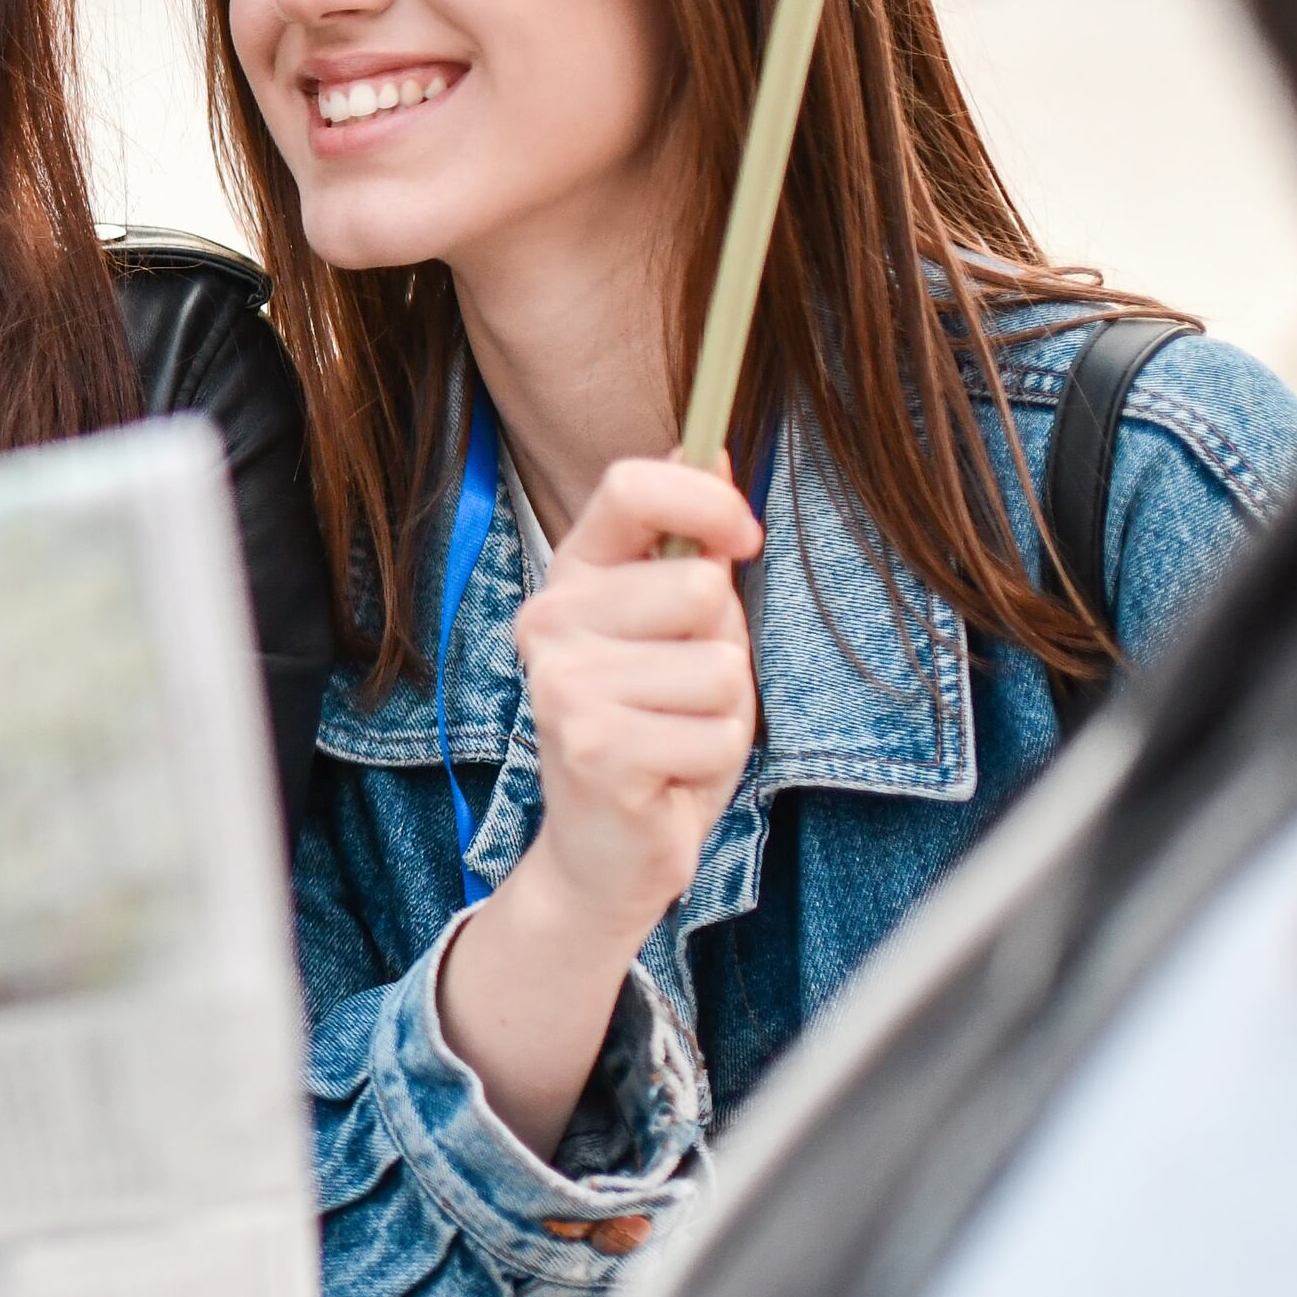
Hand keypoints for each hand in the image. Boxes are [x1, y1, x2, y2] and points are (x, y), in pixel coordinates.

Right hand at [440, 453, 763, 1148]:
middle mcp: (551, 621)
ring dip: (724, 713)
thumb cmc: (654, 728)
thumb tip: (713, 449)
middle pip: (701, 587)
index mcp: (573, 577)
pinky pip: (717, 734)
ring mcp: (564, 685)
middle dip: (724, 648)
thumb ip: (692, 544)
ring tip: (678, 736)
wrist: (605, 846)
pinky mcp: (594, 748)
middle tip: (684, 692)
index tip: (745, 538)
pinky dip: (713, 761)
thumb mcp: (680, 629)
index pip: (632, 488)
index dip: (706, 501)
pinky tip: (668, 775)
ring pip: (719, 668)